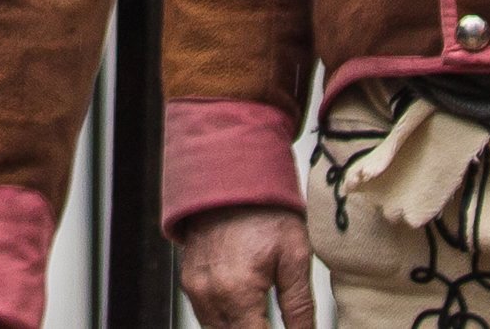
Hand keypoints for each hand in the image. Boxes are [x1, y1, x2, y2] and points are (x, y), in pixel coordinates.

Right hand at [174, 207, 315, 328]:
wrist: (232, 176)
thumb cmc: (265, 210)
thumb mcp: (296, 257)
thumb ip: (300, 307)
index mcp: (237, 291)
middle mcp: (209, 294)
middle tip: (272, 320)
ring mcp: (195, 288)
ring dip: (240, 328)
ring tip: (261, 316)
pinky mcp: (189, 281)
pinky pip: (206, 316)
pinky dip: (226, 319)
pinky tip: (244, 307)